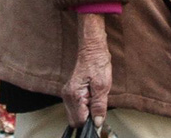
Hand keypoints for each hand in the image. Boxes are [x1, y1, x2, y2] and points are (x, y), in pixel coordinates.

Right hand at [63, 13, 111, 128]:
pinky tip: (91, 96)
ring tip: (94, 97)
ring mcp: (67, 94)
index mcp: (74, 95)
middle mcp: (67, 96)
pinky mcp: (70, 92)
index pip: (80, 121)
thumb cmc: (97, 62)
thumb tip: (97, 122)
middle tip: (97, 103)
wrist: (92, 48)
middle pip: (76, 120)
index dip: (91, 120)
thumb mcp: (103, 86)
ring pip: (76, 114)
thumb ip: (99, 106)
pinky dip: (85, 106)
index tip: (98, 112)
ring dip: (86, 111)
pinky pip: (76, 107)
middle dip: (88, 116)